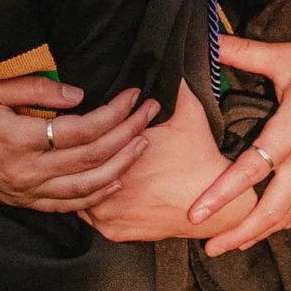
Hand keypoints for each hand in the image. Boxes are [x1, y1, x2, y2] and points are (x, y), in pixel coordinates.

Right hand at [0, 74, 155, 210]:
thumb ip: (33, 90)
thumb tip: (78, 94)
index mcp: (20, 140)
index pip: (82, 128)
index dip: (114, 112)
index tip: (134, 94)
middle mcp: (28, 171)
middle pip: (93, 155)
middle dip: (128, 132)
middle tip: (150, 112)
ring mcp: (29, 191)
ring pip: (88, 184)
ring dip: (121, 164)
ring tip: (143, 142)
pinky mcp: (28, 202)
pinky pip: (71, 204)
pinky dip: (97, 193)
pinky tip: (116, 178)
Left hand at [89, 86, 230, 241]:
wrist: (215, 204)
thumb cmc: (200, 158)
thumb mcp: (189, 115)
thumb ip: (173, 86)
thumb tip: (168, 60)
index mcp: (122, 150)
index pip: (87, 136)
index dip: (84, 127)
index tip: (87, 122)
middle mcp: (110, 181)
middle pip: (77, 164)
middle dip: (76, 153)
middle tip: (75, 143)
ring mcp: (108, 210)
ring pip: (77, 190)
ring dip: (78, 177)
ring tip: (79, 164)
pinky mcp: (112, 230)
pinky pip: (86, 213)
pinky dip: (88, 201)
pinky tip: (91, 187)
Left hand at [186, 20, 290, 254]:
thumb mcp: (288, 57)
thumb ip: (244, 53)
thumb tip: (209, 40)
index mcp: (290, 134)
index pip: (248, 173)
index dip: (219, 196)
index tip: (195, 214)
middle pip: (271, 211)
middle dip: (239, 234)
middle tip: (211, 248)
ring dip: (264, 232)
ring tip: (238, 243)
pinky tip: (281, 224)